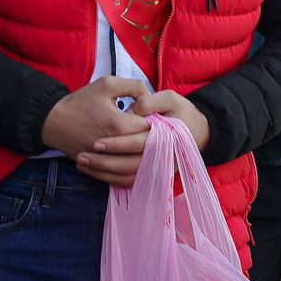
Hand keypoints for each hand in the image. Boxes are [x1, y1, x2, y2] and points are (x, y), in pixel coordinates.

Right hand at [42, 76, 147, 169]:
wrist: (53, 122)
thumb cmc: (80, 102)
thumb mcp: (106, 84)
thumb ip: (133, 86)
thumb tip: (150, 95)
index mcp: (120, 124)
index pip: (152, 127)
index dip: (157, 120)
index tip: (154, 115)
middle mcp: (116, 146)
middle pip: (148, 149)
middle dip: (154, 140)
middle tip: (152, 130)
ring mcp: (108, 160)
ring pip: (138, 168)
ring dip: (146, 159)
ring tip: (146, 146)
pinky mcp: (101, 169)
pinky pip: (123, 179)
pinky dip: (132, 174)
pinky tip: (136, 163)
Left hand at [75, 88, 211, 184]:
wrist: (199, 130)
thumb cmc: (181, 111)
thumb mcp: (170, 98)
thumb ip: (151, 101)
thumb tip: (133, 109)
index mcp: (167, 136)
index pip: (139, 142)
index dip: (117, 144)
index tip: (96, 142)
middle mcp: (164, 157)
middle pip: (130, 164)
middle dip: (104, 162)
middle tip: (81, 156)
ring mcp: (160, 168)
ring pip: (129, 177)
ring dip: (104, 173)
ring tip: (82, 164)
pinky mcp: (155, 174)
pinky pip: (131, 182)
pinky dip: (112, 180)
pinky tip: (94, 172)